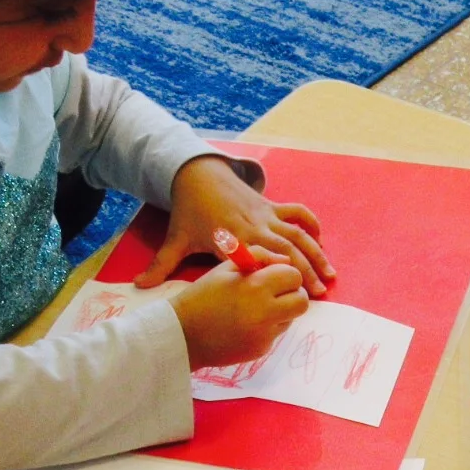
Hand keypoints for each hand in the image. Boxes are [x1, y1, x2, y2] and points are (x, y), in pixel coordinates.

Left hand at [136, 155, 334, 296]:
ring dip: (316, 254)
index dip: (278, 275)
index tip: (291, 294)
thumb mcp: (176, 239)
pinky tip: (321, 241)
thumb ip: (161, 265)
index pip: (260, 259)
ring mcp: (266, 214)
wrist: (198, 175)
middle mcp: (255, 226)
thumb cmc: (189, 212)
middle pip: (286, 249)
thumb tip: (140, 287)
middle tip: (319, 294)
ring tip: (330, 275)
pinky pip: (298, 213)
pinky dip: (311, 225)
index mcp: (234, 238)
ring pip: (298, 234)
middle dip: (305, 271)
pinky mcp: (271, 205)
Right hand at [170, 261, 308, 369]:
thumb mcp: (226, 268)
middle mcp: (265, 312)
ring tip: (255, 309)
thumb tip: (287, 261)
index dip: (285, 275)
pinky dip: (266, 328)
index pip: (293, 276)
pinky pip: (275, 334)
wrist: (182, 334)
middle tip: (276, 293)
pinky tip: (244, 325)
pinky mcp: (261, 350)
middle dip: (292, 294)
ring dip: (281, 311)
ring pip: (291, 318)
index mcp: (256, 286)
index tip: (273, 277)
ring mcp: (265, 334)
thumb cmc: (202, 296)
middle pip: (302, 301)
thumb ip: (259, 257)